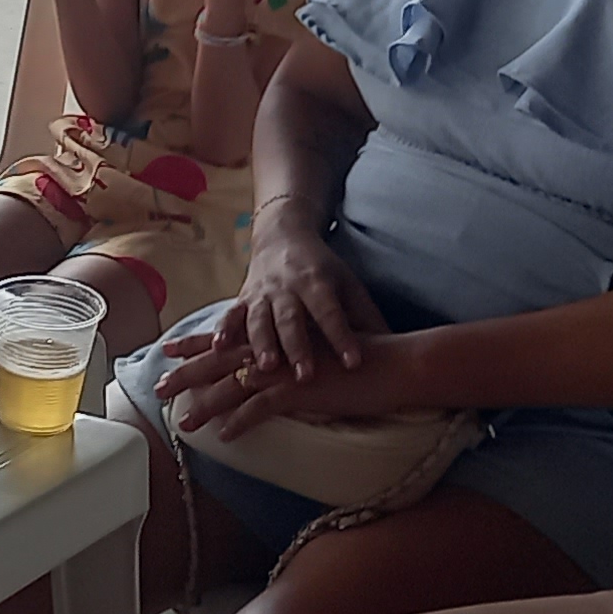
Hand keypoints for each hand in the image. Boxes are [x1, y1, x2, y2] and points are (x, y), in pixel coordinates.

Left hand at [150, 322, 426, 437]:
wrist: (393, 362)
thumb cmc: (362, 359)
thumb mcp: (319, 353)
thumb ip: (295, 359)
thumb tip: (278, 370)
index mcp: (278, 339)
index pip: (227, 339)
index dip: (196, 344)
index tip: (169, 348)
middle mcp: (275, 351)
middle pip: (219, 363)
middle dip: (186, 375)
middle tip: (157, 387)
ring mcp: (285, 370)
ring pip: (232, 388)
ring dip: (205, 407)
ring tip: (182, 424)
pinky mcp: (299, 390)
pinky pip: (260, 409)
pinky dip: (240, 423)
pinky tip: (223, 437)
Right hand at [226, 220, 383, 382]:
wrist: (282, 236)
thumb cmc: (324, 270)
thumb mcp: (349, 285)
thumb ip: (367, 317)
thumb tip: (396, 349)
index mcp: (318, 283)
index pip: (332, 313)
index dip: (343, 337)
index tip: (354, 363)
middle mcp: (287, 287)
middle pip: (292, 320)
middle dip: (298, 348)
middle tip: (305, 376)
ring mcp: (261, 293)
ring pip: (259, 320)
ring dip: (260, 343)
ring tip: (265, 368)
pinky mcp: (242, 299)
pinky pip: (230, 316)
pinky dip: (222, 331)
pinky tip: (216, 348)